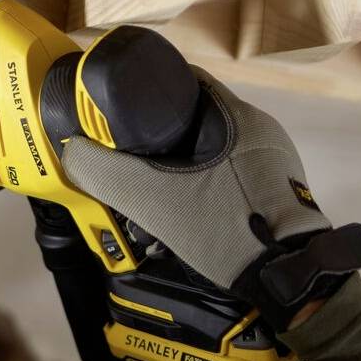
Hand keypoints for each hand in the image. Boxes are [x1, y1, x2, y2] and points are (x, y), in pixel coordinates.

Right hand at [59, 72, 360, 328]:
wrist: (289, 280)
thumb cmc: (228, 229)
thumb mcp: (155, 202)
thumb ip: (106, 175)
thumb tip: (71, 152)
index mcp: (239, 117)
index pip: (187, 79)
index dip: (149, 89)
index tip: (122, 108)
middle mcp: (261, 132)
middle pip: (197, 117)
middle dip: (160, 137)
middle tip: (131, 156)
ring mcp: (274, 163)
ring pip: (214, 150)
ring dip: (181, 167)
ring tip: (152, 190)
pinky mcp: (279, 191)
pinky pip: (230, 175)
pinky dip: (204, 186)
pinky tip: (185, 212)